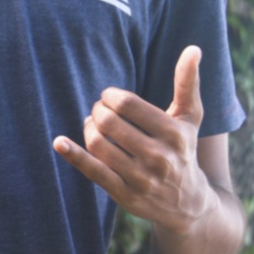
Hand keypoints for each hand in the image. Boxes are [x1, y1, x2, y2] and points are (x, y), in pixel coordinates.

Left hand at [53, 46, 211, 234]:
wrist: (188, 205)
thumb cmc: (184, 149)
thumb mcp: (190, 118)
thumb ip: (188, 83)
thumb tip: (193, 48)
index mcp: (173, 133)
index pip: (127, 104)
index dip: (110, 95)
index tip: (109, 97)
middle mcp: (159, 157)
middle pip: (109, 122)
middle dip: (97, 110)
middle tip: (99, 110)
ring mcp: (141, 179)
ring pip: (98, 144)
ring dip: (88, 128)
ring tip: (93, 125)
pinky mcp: (124, 195)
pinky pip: (93, 171)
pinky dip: (73, 155)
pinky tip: (59, 142)